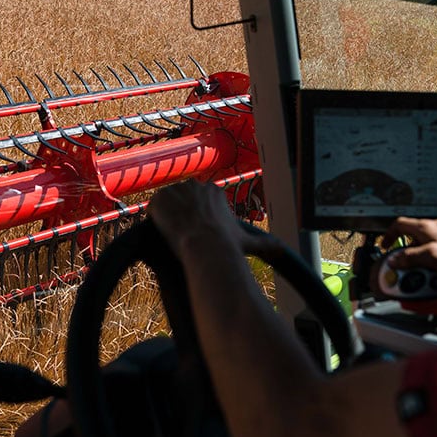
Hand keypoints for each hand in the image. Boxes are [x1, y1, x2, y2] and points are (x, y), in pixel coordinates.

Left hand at [148, 180, 279, 261]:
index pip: (200, 200)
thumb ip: (264, 243)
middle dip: (182, 215)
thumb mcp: (247, 241)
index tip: (198, 230)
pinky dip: (155, 219)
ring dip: (168, 216)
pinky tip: (161, 230)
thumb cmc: (227, 245)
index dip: (197, 216)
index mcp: (213, 190)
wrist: (205, 247)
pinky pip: (153, 208)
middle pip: (183, 200)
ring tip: (173, 234)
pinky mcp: (158, 200)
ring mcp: (175, 191)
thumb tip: (283, 250)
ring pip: (168, 204)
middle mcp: (194, 185)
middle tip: (184, 234)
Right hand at [379, 217, 436, 275]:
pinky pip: (434, 249)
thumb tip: (394, 260)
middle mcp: (433, 227)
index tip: (386, 246)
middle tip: (406, 265)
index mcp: (424, 227)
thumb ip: (410, 258)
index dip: (389, 235)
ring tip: (424, 271)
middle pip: (410, 237)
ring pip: (422, 244)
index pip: (399, 224)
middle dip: (407, 253)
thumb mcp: (431, 257)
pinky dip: (430, 259)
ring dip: (419, 258)